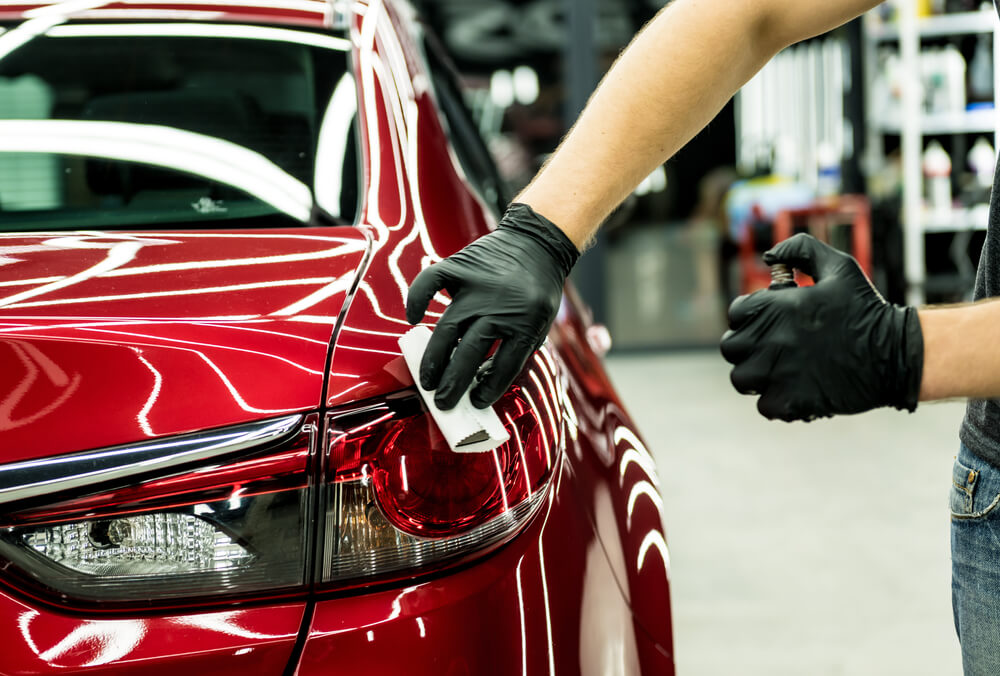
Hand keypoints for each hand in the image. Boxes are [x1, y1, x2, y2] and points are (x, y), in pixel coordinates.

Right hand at [406, 203, 579, 409]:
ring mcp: (477, 286)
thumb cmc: (537, 290)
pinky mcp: (460, 267)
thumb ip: (514, 350)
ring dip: (434, 359)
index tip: (476, 402)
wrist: (538, 243)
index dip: (489, 390)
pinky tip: (413, 318)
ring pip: (447, 329)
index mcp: (526, 323)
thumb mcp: (539, 323)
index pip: (504, 367)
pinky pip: (430, 283)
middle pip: (470, 353)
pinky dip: (417, 299)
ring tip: (426, 379)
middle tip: (442, 401)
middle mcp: (500, 306)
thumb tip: (480, 381)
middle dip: (453, 384)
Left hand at [720, 234, 923, 420]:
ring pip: (742, 379)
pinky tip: (797, 390)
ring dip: (757, 376)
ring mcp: (778, 374)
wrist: (896, 354)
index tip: (770, 323)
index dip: (751, 317)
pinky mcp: (791, 402)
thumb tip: (769, 256)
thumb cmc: (866, 309)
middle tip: (772, 348)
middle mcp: (771, 340)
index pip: (737, 313)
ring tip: (781, 371)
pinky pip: (764, 406)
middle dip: (748, 346)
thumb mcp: (839, 266)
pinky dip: (777, 402)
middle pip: (732, 347)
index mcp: (776, 307)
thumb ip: (801, 250)